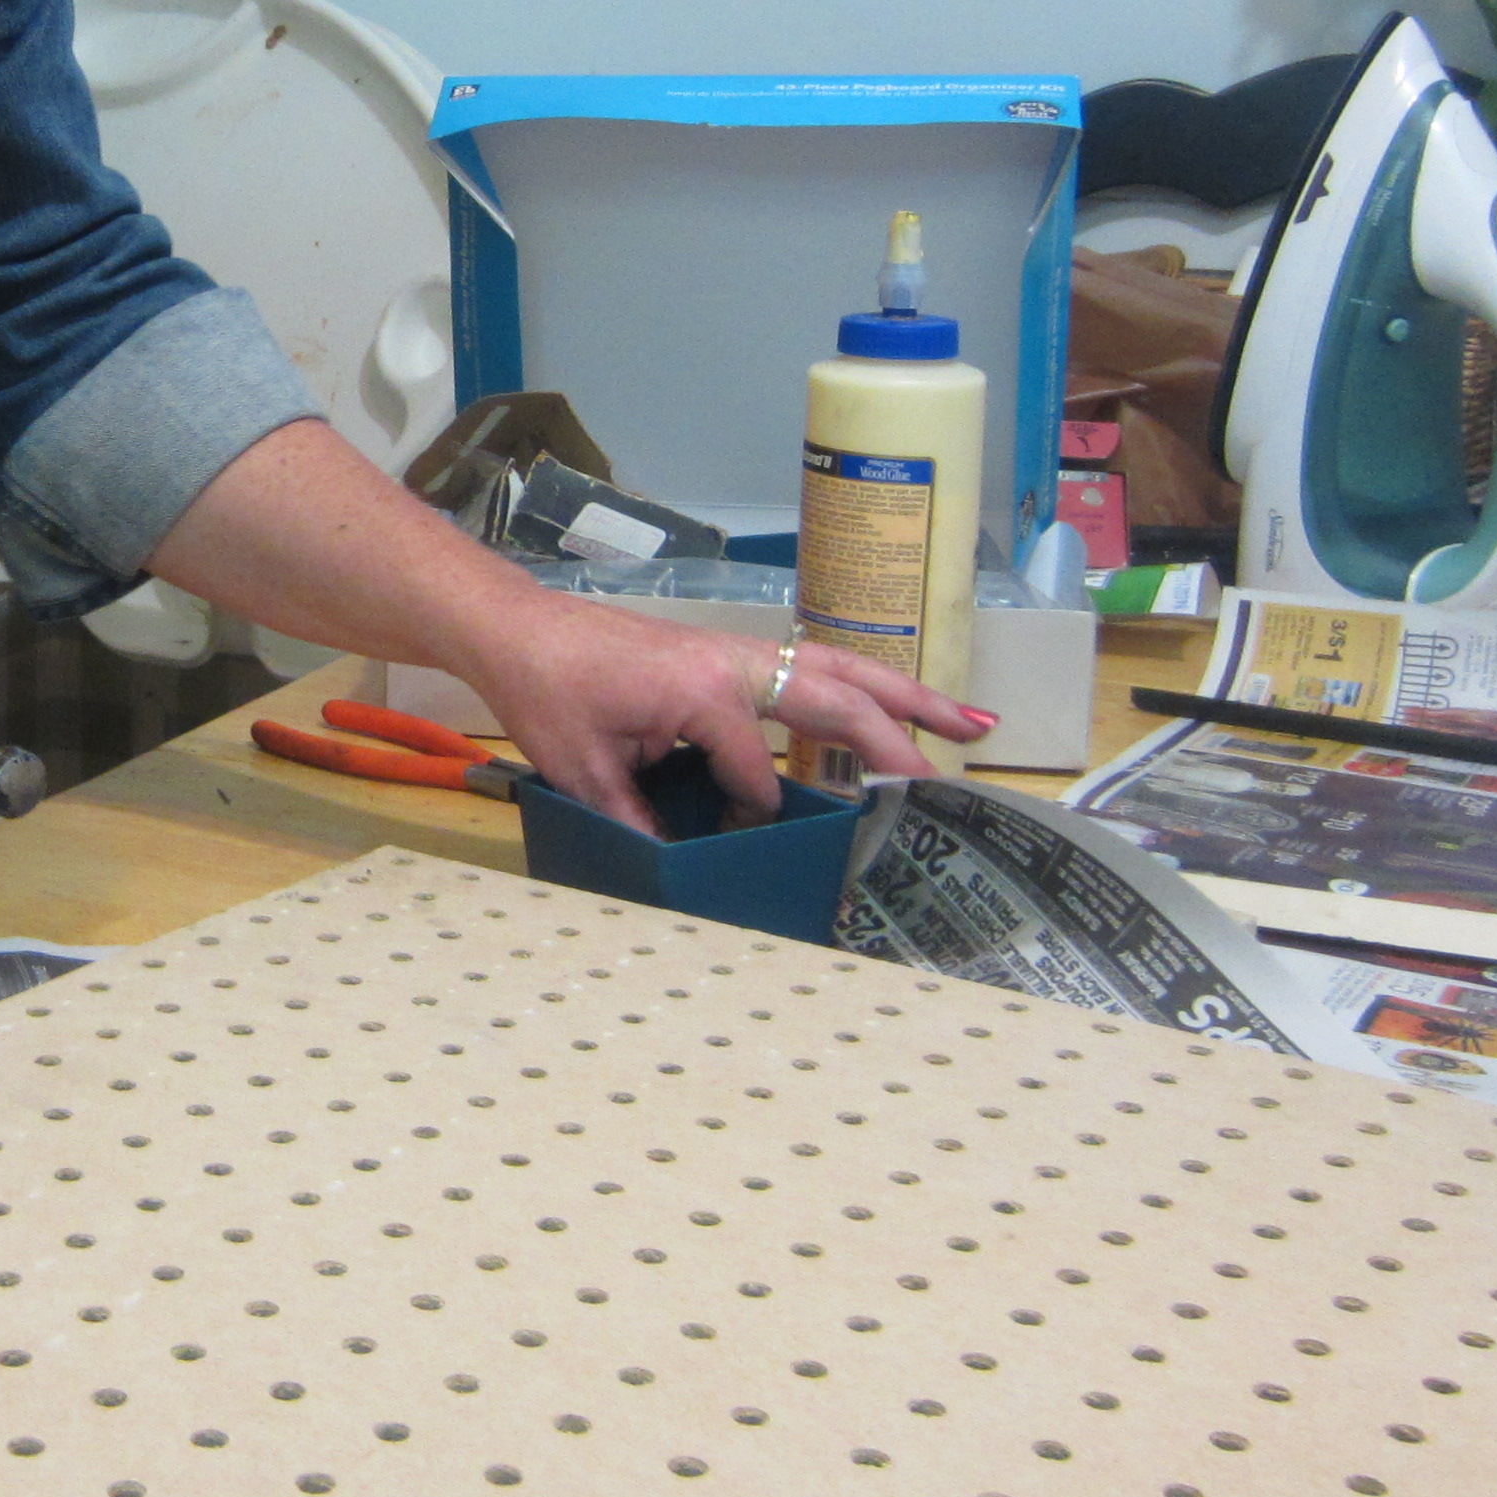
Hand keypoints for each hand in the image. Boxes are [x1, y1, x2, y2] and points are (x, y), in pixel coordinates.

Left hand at [453, 587, 992, 832]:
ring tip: (974, 725)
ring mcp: (740, 652)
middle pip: (835, 699)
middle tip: (948, 782)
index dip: (756, 807)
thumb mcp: (584, 771)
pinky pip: (816, 667)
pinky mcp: (736, 655)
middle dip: (896, 739)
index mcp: (698, 691)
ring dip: (909, 697)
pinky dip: (866, 686)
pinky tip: (902, 709)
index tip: (750, 835)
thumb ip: (639, 821)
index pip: (755, 765)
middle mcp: (733, 663)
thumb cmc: (548, 692)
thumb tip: (683, 867)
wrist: (521, 629)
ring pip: (842, 671)